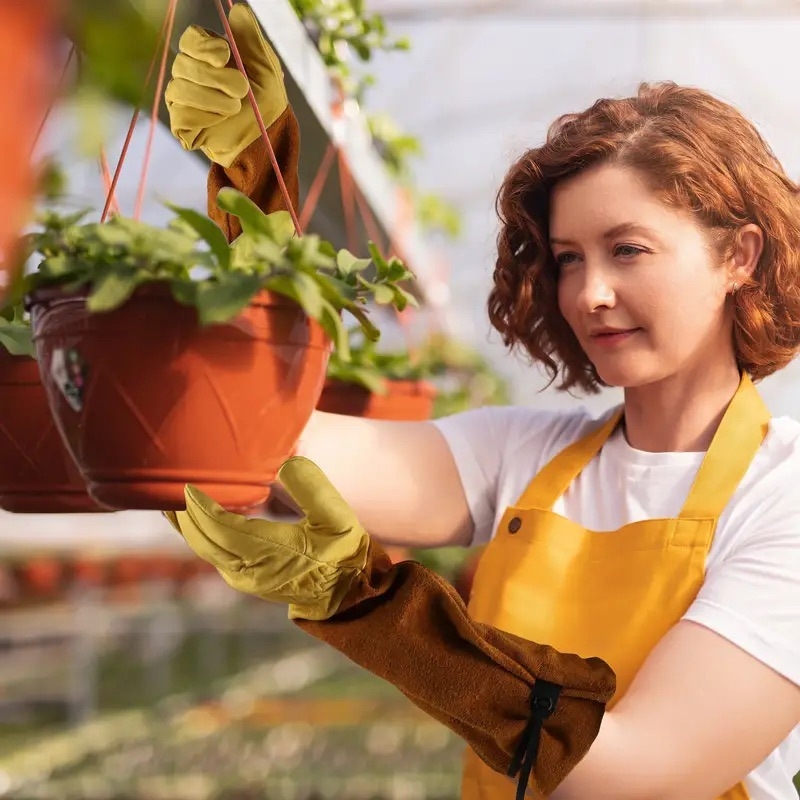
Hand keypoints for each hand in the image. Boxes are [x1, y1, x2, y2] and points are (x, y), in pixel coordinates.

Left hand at [163, 457, 369, 619]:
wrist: (347, 594)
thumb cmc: (344, 552)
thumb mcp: (338, 517)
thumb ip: (313, 488)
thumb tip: (286, 462)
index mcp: (271, 553)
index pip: (222, 528)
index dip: (201, 506)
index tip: (188, 482)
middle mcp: (249, 570)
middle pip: (202, 538)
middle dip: (183, 512)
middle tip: (167, 481)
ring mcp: (243, 578)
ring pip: (202, 547)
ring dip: (185, 523)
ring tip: (167, 496)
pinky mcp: (243, 578)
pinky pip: (210, 552)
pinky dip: (196, 532)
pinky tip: (190, 516)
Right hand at [165, 3, 287, 166]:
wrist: (266, 137)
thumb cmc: (266, 101)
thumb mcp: (266, 67)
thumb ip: (251, 39)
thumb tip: (239, 9)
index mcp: (207, 53)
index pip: (190, 39)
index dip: (203, 46)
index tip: (224, 55)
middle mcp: (189, 72)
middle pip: (183, 64)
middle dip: (215, 78)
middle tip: (242, 89)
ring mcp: (183, 98)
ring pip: (180, 90)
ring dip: (212, 100)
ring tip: (235, 107)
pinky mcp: (182, 124)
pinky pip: (181, 116)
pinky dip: (204, 118)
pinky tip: (220, 122)